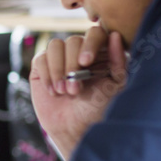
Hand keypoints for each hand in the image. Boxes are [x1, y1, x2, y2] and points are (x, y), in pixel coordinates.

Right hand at [29, 26, 126, 160]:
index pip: (95, 33)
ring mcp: (60, 58)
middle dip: (72, 66)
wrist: (73, 127)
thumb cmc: (98, 108)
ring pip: (55, 45)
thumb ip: (119, 62)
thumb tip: (114, 35)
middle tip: (75, 90)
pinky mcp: (42, 66)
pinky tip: (53, 92)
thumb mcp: (115, 86)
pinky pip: (41, 59)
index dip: (89, 44)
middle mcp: (79, 51)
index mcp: (101, 52)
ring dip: (58, 70)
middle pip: (73, 40)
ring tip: (63, 92)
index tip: (86, 63)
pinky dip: (47, 75)